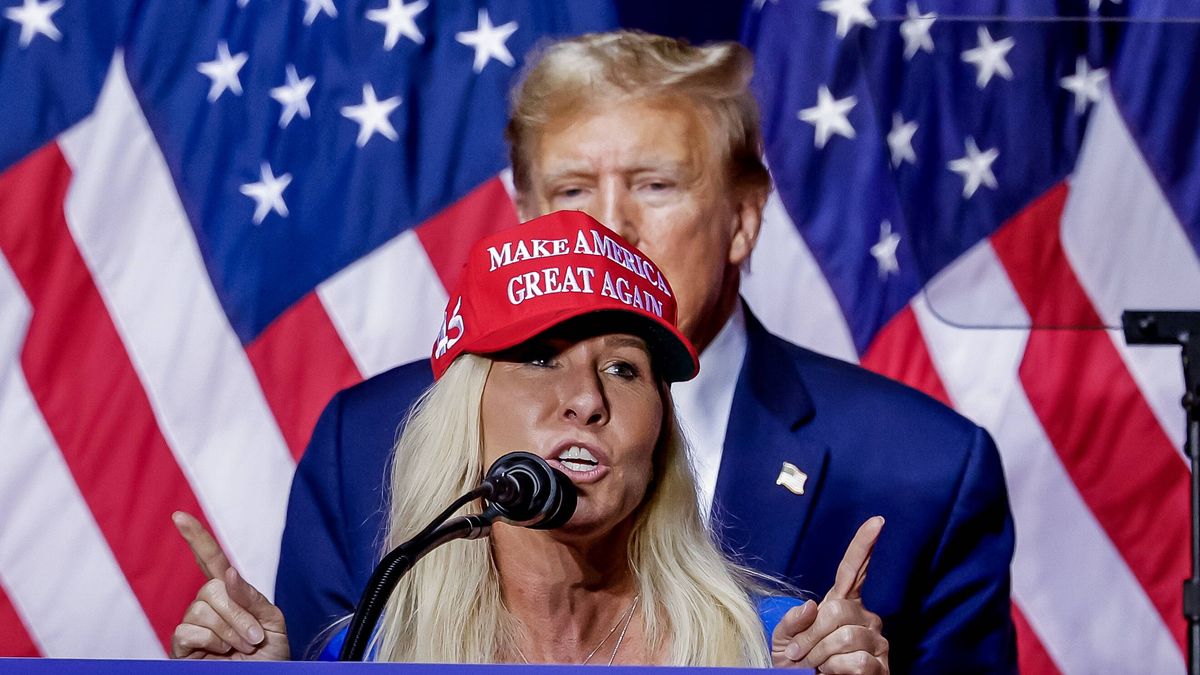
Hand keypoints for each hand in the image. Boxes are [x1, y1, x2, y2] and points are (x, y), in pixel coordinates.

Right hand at [169, 512, 290, 659]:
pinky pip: (188, 631)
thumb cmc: (271, 656)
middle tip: (254, 637)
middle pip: (211, 588)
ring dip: (229, 631)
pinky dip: (211, 642)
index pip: (211, 561)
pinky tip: (221, 654)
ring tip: (242, 648)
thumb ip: (251, 597)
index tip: (180, 516)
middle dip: (238, 614)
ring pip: (201, 609)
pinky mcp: (182, 648)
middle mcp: (209, 607)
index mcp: (232, 595)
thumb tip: (228, 573)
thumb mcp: (272, 622)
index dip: (197, 539)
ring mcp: (194, 627)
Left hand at [772, 517, 887, 672]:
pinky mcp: (882, 666)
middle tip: (798, 654)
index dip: (864, 545)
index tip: (877, 522)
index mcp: (841, 604)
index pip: (853, 570)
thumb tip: (813, 605)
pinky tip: (832, 673)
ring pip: (846, 637)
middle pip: (838, 610)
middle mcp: (864, 617)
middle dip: (811, 635)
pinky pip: (857, 661)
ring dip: (820, 655)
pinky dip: (836, 669)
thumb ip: (793, 621)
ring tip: (815, 665)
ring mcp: (876, 641)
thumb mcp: (783, 639)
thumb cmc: (796, 665)